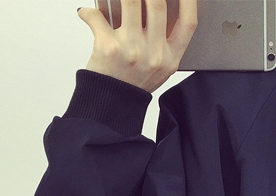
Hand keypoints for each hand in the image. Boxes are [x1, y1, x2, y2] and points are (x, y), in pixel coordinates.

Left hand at [79, 0, 196, 92]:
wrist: (112, 105)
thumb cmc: (134, 83)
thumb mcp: (160, 67)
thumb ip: (164, 40)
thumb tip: (156, 5)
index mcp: (170, 58)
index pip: (188, 23)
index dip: (189, 0)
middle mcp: (154, 54)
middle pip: (158, 4)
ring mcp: (132, 50)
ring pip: (130, 2)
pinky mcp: (109, 47)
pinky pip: (96, 16)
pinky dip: (88, 12)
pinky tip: (87, 14)